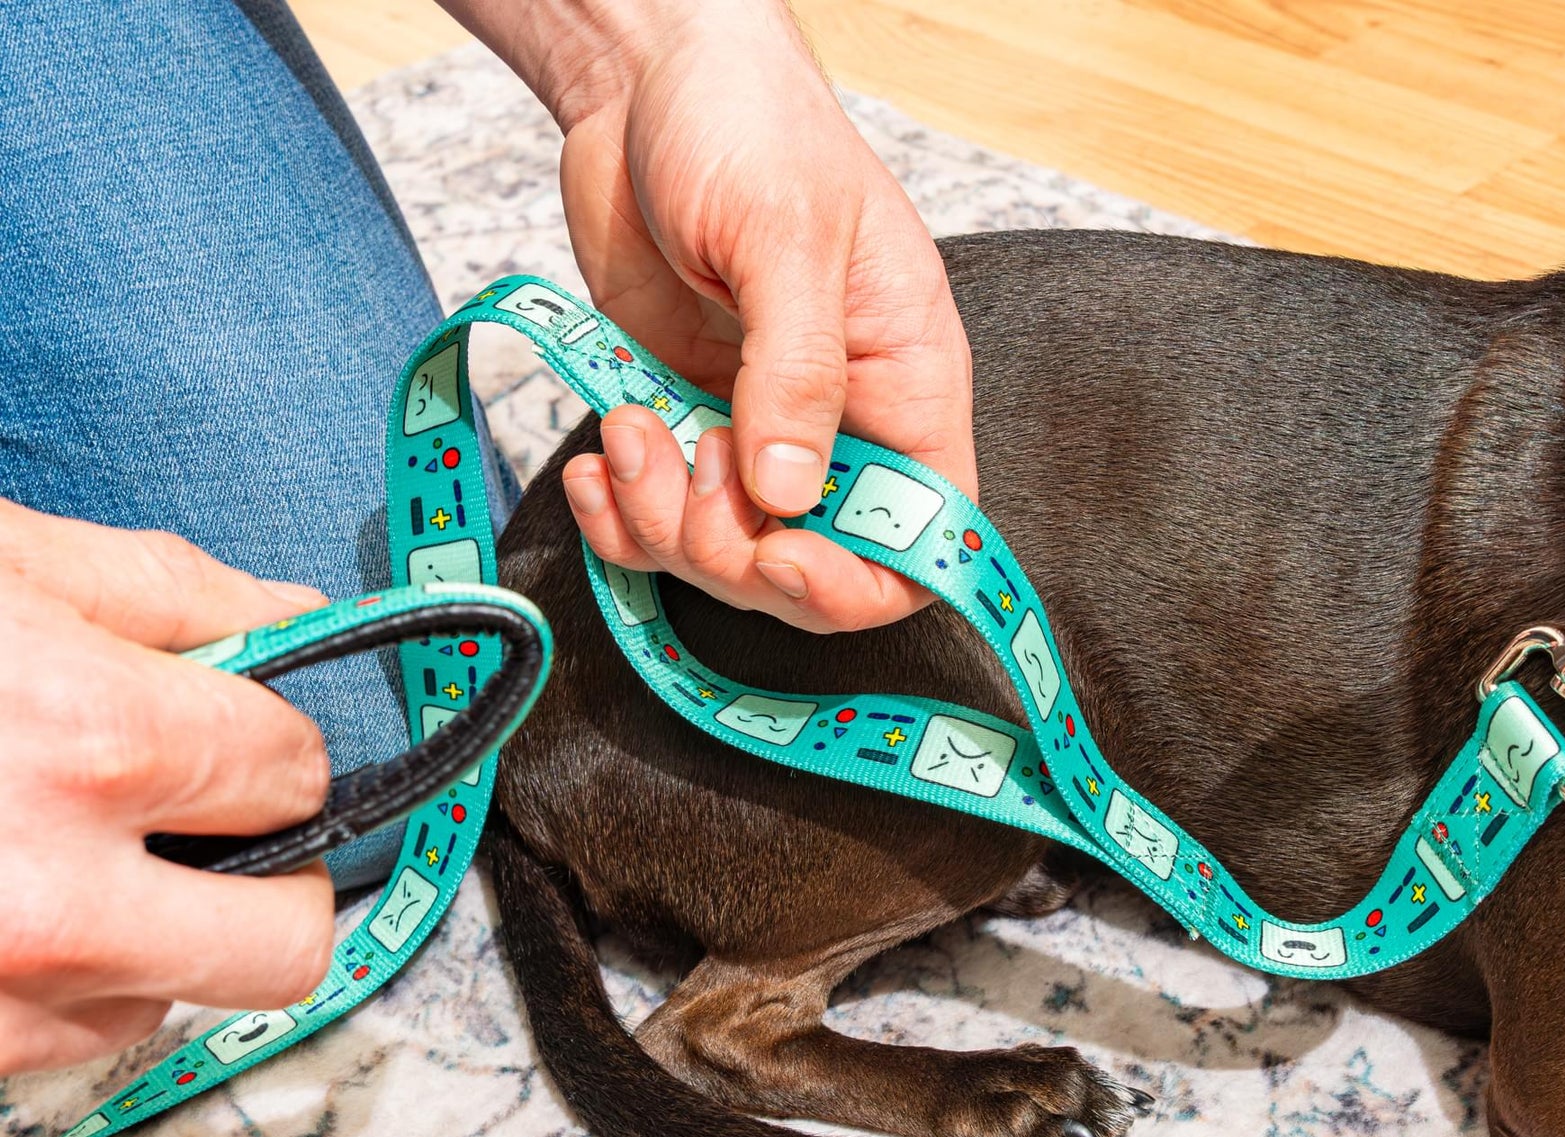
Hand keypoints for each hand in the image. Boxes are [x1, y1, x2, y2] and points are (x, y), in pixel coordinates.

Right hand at [0, 500, 333, 1074]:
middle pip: (286, 946)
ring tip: (47, 854)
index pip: (295, 775)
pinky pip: (66, 1042)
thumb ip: (167, 591)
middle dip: (271, 883)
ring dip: (150, 937)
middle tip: (204, 831)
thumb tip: (302, 619)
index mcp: (87, 742)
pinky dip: (58, 983)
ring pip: (171, 1002)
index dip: (269, 747)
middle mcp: (54, 902)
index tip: (225, 735)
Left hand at [443, 0, 975, 632]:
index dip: (857, 578)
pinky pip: (653, 518)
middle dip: (731, 549)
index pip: (919, 539)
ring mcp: (753, 435)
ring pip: (721, 555)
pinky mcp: (681, 425)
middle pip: (808, 566)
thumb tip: (790, 493)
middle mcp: (838, 428)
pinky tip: (597, 459)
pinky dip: (616, 514)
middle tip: (682, 463)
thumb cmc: (752, 127)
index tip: (780, 552)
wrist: (645, 82)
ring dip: (659, 523)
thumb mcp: (788, 239)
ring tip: (629, 431)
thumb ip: (797, 372)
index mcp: (906, 390)